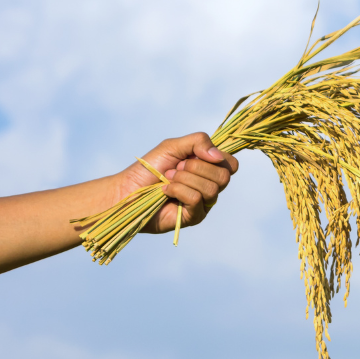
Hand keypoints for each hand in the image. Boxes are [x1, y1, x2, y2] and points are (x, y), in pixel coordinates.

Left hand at [115, 132, 239, 233]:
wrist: (128, 190)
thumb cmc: (149, 168)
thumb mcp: (173, 146)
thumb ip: (198, 142)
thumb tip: (218, 156)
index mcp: (209, 169)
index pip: (231, 164)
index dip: (216, 158)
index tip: (192, 155)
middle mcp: (210, 186)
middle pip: (224, 176)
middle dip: (196, 168)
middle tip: (176, 168)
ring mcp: (204, 203)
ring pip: (212, 188)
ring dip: (184, 179)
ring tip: (168, 179)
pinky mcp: (195, 217)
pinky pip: (197, 199)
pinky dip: (178, 190)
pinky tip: (166, 192)